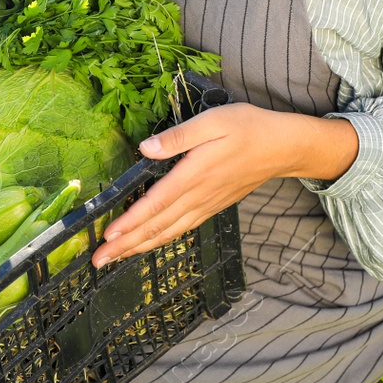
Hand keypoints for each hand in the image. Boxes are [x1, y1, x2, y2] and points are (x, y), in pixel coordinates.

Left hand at [89, 102, 358, 267]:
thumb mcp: (213, 121)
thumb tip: (145, 148)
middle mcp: (198, 196)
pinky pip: (183, 228)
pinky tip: (149, 244)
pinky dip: (162, 239)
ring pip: (169, 232)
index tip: (108, 236)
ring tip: (115, 258)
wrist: (284, 147)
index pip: (155, 203)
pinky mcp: (213, 206)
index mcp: (194, 174)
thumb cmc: (248, 128)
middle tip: (98, 260)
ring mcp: (206, 204)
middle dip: (126, 244)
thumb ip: (178, 136)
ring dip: (140, 246)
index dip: (131, 222)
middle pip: (157, 226)